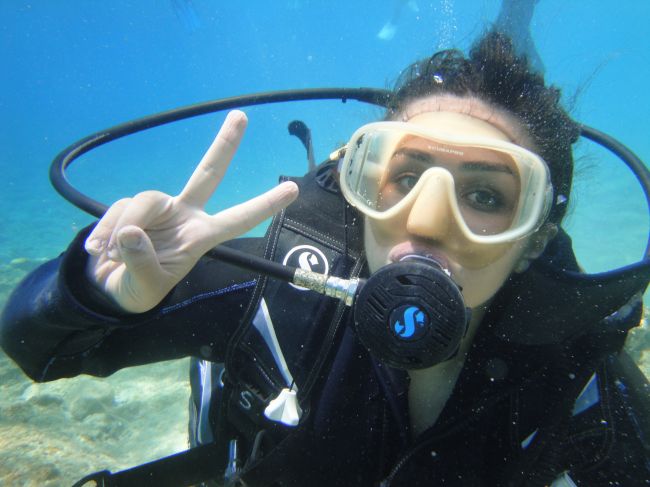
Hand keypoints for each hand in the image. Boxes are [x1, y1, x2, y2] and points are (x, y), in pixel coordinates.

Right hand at [83, 110, 298, 312]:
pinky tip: (97, 250)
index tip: (293, 189)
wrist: (108, 287)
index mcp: (201, 236)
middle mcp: (185, 215)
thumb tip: (130, 231)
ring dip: (122, 228)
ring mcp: (158, 208)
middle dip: (224, 145)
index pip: (238, 219)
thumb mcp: (146, 285)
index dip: (264, 205)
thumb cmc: (139, 288)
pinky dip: (104, 230)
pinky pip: (117, 209)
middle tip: (241, 115)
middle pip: (208, 173)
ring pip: (144, 200)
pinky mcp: (129, 206)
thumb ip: (141, 261)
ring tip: (108, 255)